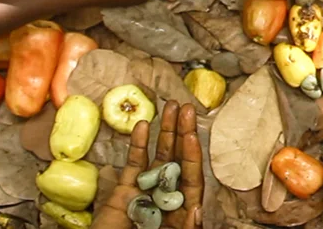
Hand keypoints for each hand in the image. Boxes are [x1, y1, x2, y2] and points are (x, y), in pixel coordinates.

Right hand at [92, 101, 203, 228]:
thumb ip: (187, 227)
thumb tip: (198, 207)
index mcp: (182, 210)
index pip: (191, 177)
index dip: (192, 155)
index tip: (193, 132)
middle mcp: (167, 196)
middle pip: (178, 160)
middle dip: (182, 132)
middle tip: (185, 106)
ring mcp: (146, 191)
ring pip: (158, 156)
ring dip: (164, 131)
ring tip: (169, 106)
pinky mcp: (124, 192)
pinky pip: (133, 164)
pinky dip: (138, 145)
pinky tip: (142, 125)